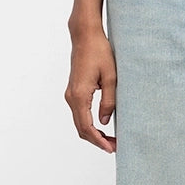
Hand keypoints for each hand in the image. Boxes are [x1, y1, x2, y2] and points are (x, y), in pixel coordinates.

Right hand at [66, 24, 116, 152]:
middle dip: (97, 140)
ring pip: (79, 122)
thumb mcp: (111, 77)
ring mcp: (70, 94)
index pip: (87, 127)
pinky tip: (101, 126)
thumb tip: (104, 122)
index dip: (99, 141)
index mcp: (80, 96)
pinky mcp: (73, 91)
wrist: (85, 36)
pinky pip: (79, 113)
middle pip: (81, 129)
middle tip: (114, 146)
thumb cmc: (99, 52)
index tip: (111, 148)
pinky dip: (89, 124)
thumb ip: (108, 102)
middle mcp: (71, 97)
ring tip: (110, 139)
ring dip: (93, 133)